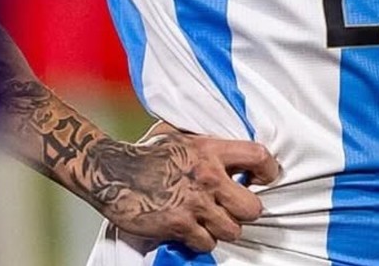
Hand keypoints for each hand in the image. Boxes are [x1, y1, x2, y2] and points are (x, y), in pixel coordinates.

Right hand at [94, 122, 280, 253]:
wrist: (110, 171)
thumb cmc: (143, 153)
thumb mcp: (179, 136)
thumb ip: (206, 144)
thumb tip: (229, 150)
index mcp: (210, 149)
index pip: (259, 157)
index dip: (268, 170)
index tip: (262, 179)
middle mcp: (208, 176)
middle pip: (252, 207)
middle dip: (245, 212)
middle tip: (233, 209)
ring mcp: (194, 203)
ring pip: (232, 230)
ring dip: (222, 228)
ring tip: (208, 220)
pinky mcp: (179, 224)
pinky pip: (207, 243)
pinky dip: (200, 240)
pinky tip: (189, 229)